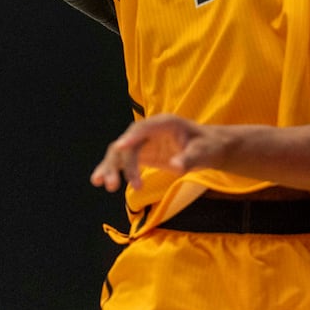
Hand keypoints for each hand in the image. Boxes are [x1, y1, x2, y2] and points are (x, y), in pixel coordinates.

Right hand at [91, 114, 233, 192]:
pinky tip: (99, 181)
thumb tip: (176, 166)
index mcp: (165, 123)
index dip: (130, 138)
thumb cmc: (208, 147)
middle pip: (127, 143)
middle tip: (114, 186)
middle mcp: (150, 130)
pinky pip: (123, 160)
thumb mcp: (203, 153)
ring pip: (120, 152)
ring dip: (111, 167)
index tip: (119, 149)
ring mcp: (144, 141)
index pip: (143, 129)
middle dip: (119, 163)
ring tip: (106, 186)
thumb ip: (188, 159)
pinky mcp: (142, 153)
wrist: (209, 148)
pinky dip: (113, 170)